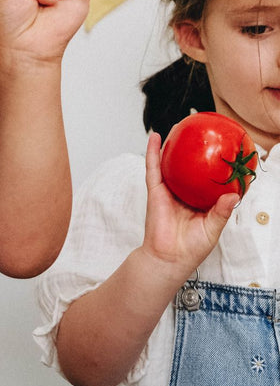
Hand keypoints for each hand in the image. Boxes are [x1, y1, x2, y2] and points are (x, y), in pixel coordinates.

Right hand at [142, 131, 236, 274]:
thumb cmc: (192, 247)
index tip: (225, 150)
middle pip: (188, 166)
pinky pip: (154, 167)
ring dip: (172, 144)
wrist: (168, 258)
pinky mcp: (155, 189)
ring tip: (178, 127)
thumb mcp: (213, 228)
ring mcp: (168, 189)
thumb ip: (221, 211)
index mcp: (199, 200)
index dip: (215, 165)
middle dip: (193, 149)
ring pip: (170, 162)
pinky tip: (154, 137)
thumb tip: (233, 195)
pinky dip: (152, 151)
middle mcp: (184, 191)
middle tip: (201, 132)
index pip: (208, 179)